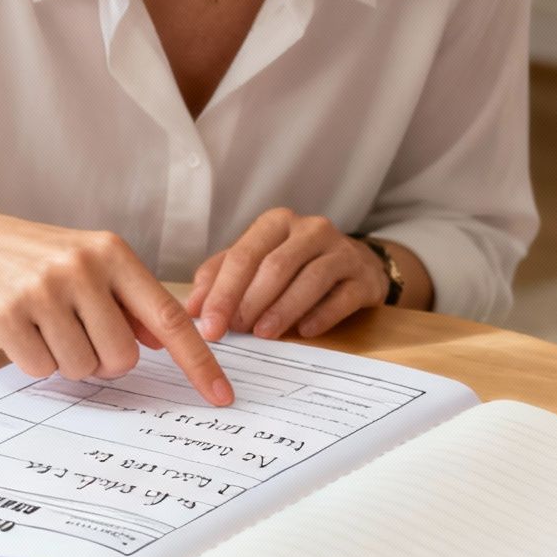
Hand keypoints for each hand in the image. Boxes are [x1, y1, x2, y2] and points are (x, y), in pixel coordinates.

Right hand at [0, 208, 232, 404]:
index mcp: (112, 253)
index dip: (198, 361)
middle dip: (104, 359)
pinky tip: (21, 329)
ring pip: (82, 368)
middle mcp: (81, 268)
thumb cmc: (36, 257)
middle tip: (78, 332)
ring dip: (67, 360)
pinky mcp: (7, 315)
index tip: (221, 394)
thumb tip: (165, 339)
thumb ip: (129, 301)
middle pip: (122, 358)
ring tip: (45, 325)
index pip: (168, 317)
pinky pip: (41, 370)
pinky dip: (35, 360)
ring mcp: (42, 291)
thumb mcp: (89, 262)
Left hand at [186, 208, 389, 340]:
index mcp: (277, 223)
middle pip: (275, 266)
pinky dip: (321, 315)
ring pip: (310, 279)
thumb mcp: (257, 262)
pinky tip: (304, 332)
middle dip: (250, 302)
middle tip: (235, 332)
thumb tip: (192, 307)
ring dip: (283, 310)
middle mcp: (311, 230)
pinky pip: (342, 297)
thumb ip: (222, 277)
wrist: (354, 264)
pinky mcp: (363, 277)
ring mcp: (341, 251)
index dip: (223, 293)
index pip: (244, 256)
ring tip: (264, 334)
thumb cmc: (295, 265)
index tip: (209, 327)